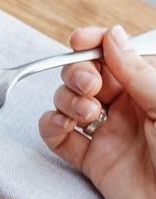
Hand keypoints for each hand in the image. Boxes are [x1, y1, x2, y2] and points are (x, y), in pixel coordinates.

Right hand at [39, 24, 155, 198]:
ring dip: (67, 100)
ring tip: (86, 114)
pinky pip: (58, 136)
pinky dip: (52, 126)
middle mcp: (129, 108)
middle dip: (78, 73)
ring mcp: (109, 134)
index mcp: (150, 90)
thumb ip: (138, 72)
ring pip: (69, 101)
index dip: (95, 45)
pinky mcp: (92, 161)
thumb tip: (112, 37)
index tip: (81, 42)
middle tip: (90, 87)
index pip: (116, 56)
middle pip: (86, 75)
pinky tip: (64, 127)